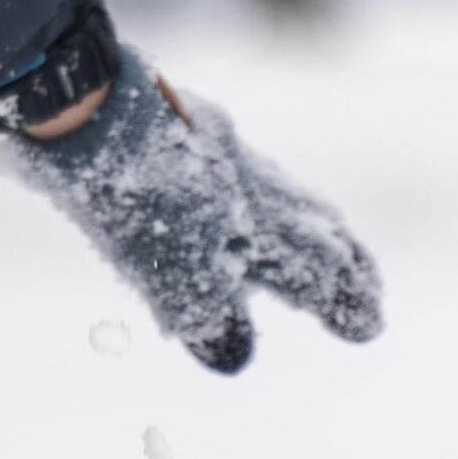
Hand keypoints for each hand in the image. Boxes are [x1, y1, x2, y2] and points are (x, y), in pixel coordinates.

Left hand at [0, 46, 383, 370]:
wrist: (86, 99)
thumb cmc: (127, 189)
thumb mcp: (166, 269)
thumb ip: (208, 313)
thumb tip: (236, 359)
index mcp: (256, 225)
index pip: (315, 272)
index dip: (342, 302)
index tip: (370, 327)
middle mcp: (251, 186)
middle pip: (314, 230)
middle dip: (346, 265)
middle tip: (370, 289)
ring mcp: (221, 153)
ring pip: (284, 195)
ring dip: (313, 226)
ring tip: (327, 241)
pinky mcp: (187, 129)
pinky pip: (246, 170)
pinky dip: (266, 194)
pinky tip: (243, 190)